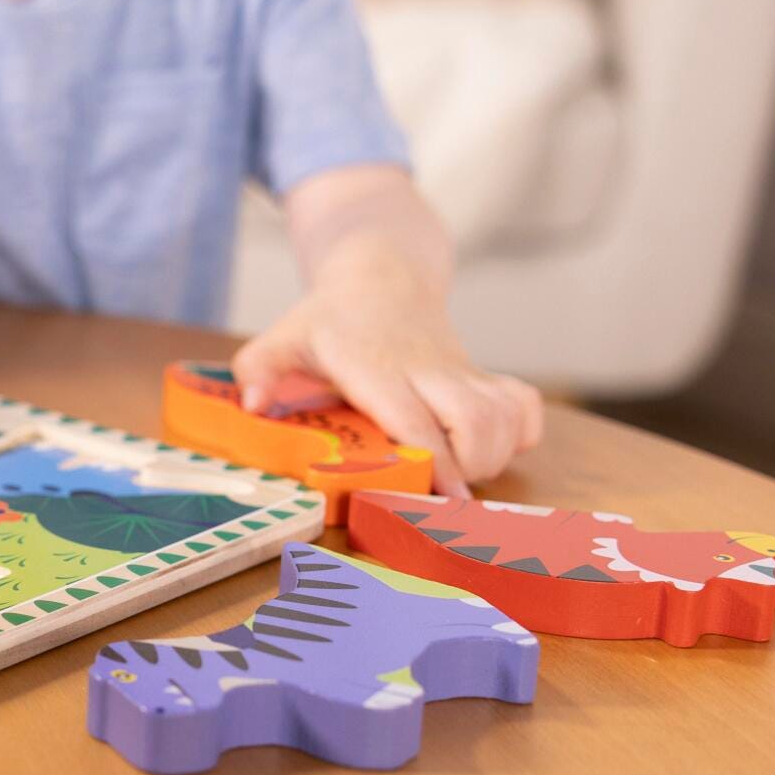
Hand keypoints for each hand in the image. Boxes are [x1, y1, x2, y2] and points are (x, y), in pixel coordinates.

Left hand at [230, 269, 543, 497]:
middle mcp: (423, 368)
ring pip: (502, 414)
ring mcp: (458, 370)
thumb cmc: (327, 321)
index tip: (440, 498)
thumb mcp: (282, 339)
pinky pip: (523, 402)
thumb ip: (259, 368)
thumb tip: (251, 403)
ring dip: (494, 457)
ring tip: (463, 477)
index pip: (412, 418)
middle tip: (446, 498)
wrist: (381, 275)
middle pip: (472, 420)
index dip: (432, 461)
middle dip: (469, 468)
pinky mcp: (482, 373)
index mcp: (373, 365)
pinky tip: (496, 447)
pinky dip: (522, 432)